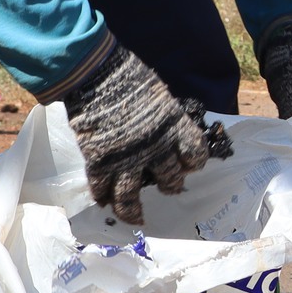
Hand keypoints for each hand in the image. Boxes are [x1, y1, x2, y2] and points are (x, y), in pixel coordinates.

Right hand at [65, 46, 230, 224]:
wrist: (96, 74)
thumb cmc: (128, 76)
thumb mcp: (159, 96)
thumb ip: (164, 119)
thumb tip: (166, 131)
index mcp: (174, 127)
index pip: (195, 154)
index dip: (193, 162)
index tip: (189, 165)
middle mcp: (155, 148)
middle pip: (169, 179)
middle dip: (170, 185)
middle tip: (168, 187)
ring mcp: (126, 158)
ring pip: (131, 196)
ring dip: (133, 210)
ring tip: (136, 218)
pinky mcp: (99, 161)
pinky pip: (101, 188)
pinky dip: (102, 196)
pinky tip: (103, 201)